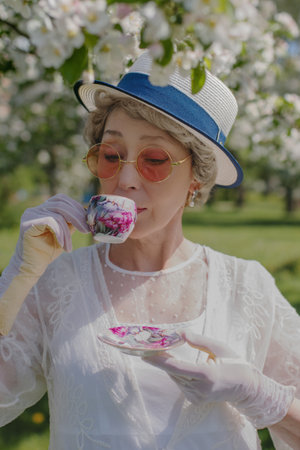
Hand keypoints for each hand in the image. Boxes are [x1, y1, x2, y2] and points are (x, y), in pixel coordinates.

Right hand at [0, 194, 89, 334]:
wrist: (28, 273)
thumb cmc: (45, 256)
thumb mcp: (64, 238)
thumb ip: (73, 225)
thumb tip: (93, 217)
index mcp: (45, 209)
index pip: (66, 200)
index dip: (80, 208)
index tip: (92, 223)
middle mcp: (37, 208)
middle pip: (64, 202)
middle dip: (80, 216)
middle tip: (90, 231)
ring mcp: (31, 215)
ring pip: (59, 211)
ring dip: (72, 226)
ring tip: (76, 242)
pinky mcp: (29, 225)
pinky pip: (52, 222)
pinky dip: (63, 234)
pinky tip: (65, 248)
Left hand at [143, 331, 295, 428]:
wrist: (246, 388)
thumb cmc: (234, 363)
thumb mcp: (219, 347)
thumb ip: (198, 340)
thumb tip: (180, 333)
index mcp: (206, 375)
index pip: (177, 368)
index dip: (159, 361)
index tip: (146, 354)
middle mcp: (200, 389)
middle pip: (173, 372)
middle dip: (161, 359)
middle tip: (150, 346)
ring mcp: (198, 397)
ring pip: (176, 378)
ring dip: (169, 365)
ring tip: (161, 351)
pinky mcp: (196, 400)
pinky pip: (181, 383)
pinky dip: (177, 373)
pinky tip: (178, 363)